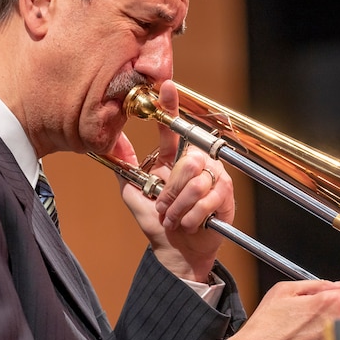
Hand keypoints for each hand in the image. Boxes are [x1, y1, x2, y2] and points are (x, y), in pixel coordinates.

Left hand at [107, 81, 234, 281]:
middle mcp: (196, 163)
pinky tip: (189, 224)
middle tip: (163, 207)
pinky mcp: (226, 196)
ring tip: (175, 218)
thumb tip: (113, 139)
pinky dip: (191, 217)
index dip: (170, 106)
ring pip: (196, 182)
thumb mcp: (133, 193)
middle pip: (188, 160)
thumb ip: (124, 166)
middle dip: (170, 191)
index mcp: (174, 159)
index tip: (166, 86)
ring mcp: (213, 177)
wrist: (176, 252)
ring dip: (179, 207)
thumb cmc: (156, 223)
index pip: (173, 128)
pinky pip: (207, 200)